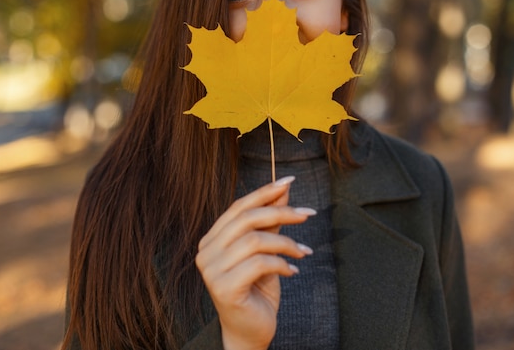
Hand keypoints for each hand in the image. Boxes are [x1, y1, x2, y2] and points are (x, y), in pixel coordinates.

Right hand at [195, 176, 314, 349]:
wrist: (250, 331)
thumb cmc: (257, 290)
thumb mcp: (266, 250)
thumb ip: (271, 222)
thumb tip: (283, 190)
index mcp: (212, 240)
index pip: (238, 208)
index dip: (264, 192)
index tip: (289, 182)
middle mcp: (206, 252)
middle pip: (246, 219)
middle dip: (281, 213)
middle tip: (308, 214)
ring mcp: (211, 270)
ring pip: (255, 240)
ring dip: (286, 243)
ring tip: (302, 253)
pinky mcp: (224, 287)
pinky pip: (259, 263)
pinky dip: (281, 264)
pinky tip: (292, 271)